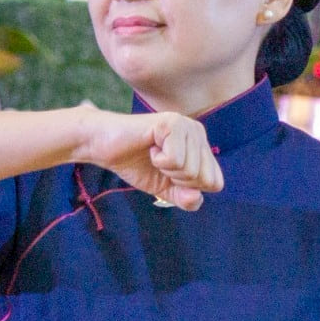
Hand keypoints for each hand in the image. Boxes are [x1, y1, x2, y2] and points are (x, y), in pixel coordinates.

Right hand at [75, 109, 222, 209]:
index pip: (215, 183)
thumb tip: (197, 197)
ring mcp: (186, 125)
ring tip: (153, 154)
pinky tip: (150, 147)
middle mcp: (198, 132)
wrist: (104, 147)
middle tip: (160, 164)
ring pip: (190, 170)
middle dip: (178, 180)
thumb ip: (185, 198)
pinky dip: (158, 160)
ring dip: (166, 169)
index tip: (169, 174)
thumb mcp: (165, 189)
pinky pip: (175, 159)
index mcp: (201, 147)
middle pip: (205, 178)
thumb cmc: (135, 164)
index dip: (189, 188)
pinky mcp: (171, 122)